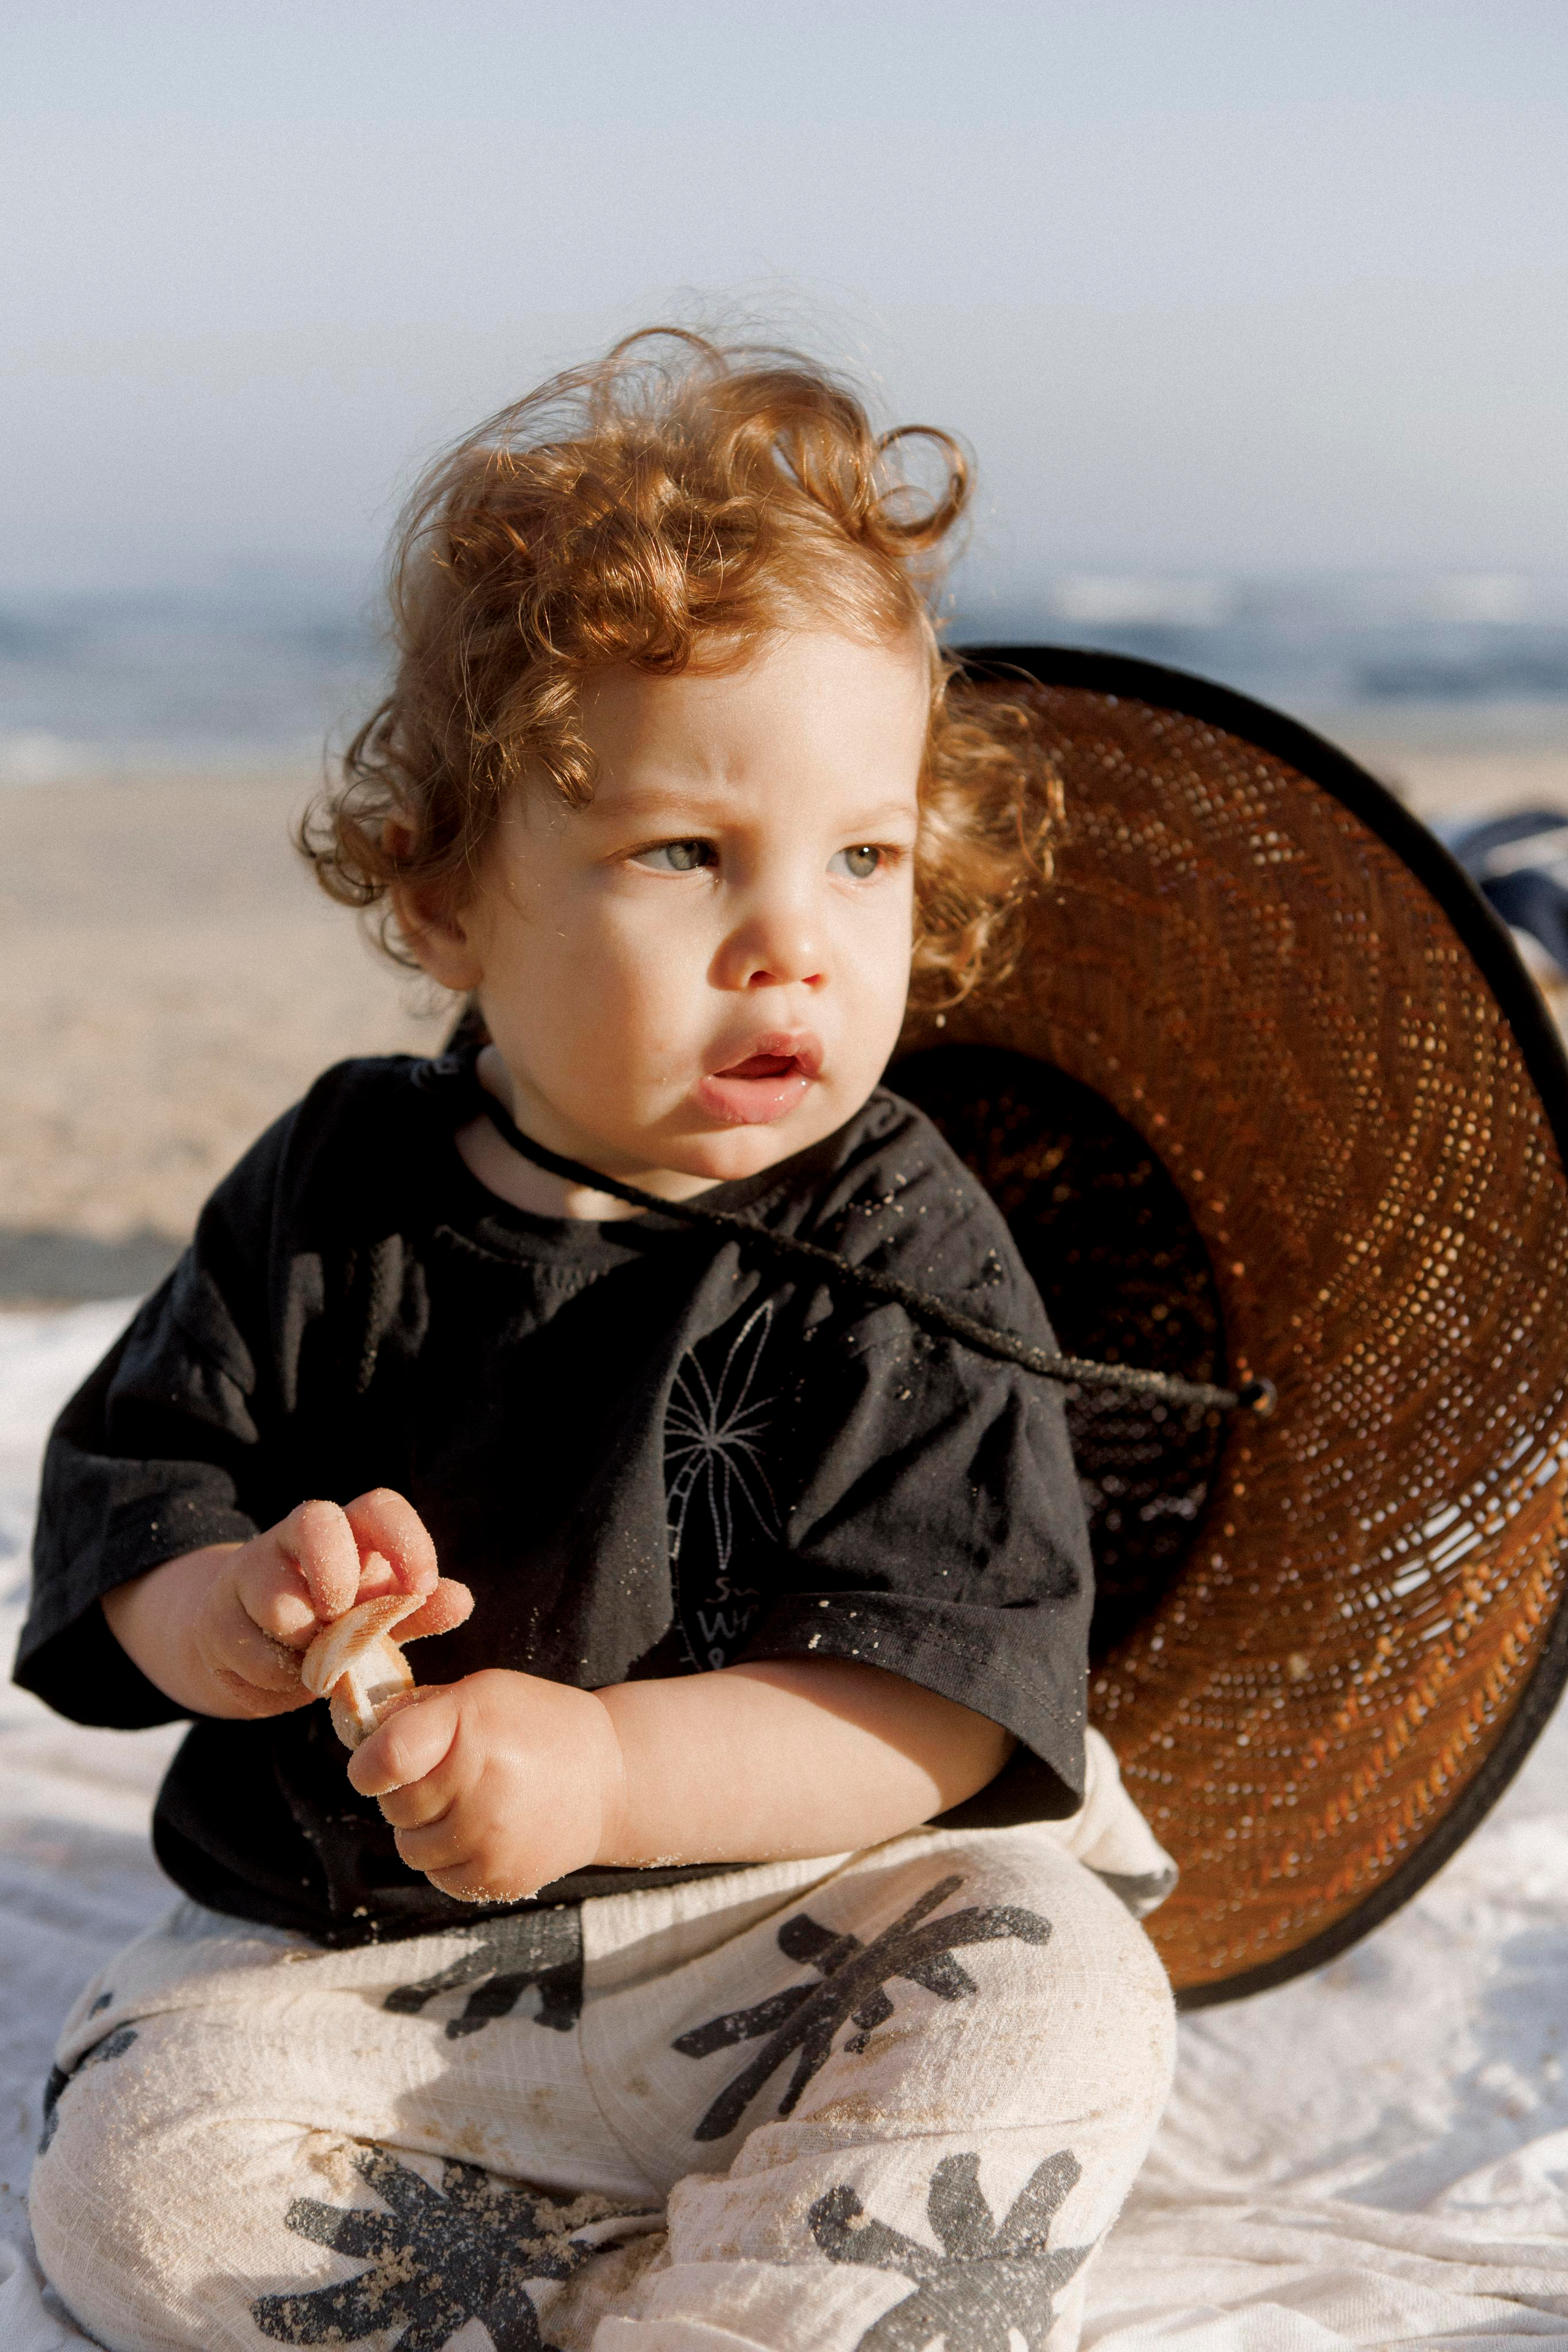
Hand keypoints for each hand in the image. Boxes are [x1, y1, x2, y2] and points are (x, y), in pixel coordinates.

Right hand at [103, 1487, 469, 1720]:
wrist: (253, 1651)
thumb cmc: (335, 1626)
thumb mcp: (381, 1618)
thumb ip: (417, 1611)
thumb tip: (461, 1600)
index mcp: (350, 1531)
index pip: (377, 1507)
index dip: (405, 1539)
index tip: (423, 1587)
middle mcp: (296, 1539)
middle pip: (314, 1521)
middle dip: (336, 1576)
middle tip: (346, 1618)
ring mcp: (252, 1574)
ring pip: (277, 1598)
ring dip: (307, 1643)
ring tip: (319, 1661)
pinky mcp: (219, 1618)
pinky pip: (250, 1649)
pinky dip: (277, 1675)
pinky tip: (286, 1677)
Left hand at [348, 1669, 623, 1901]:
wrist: (610, 1779)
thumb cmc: (535, 1725)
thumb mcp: (482, 1693)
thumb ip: (419, 1711)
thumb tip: (358, 1736)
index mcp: (469, 1726)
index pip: (384, 1759)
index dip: (368, 1766)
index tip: (377, 1766)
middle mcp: (478, 1784)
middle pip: (393, 1806)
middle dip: (406, 1793)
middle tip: (443, 1776)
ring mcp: (490, 1838)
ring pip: (410, 1847)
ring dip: (425, 1829)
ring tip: (465, 1804)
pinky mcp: (499, 1879)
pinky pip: (439, 1877)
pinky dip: (449, 1858)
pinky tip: (482, 1832)